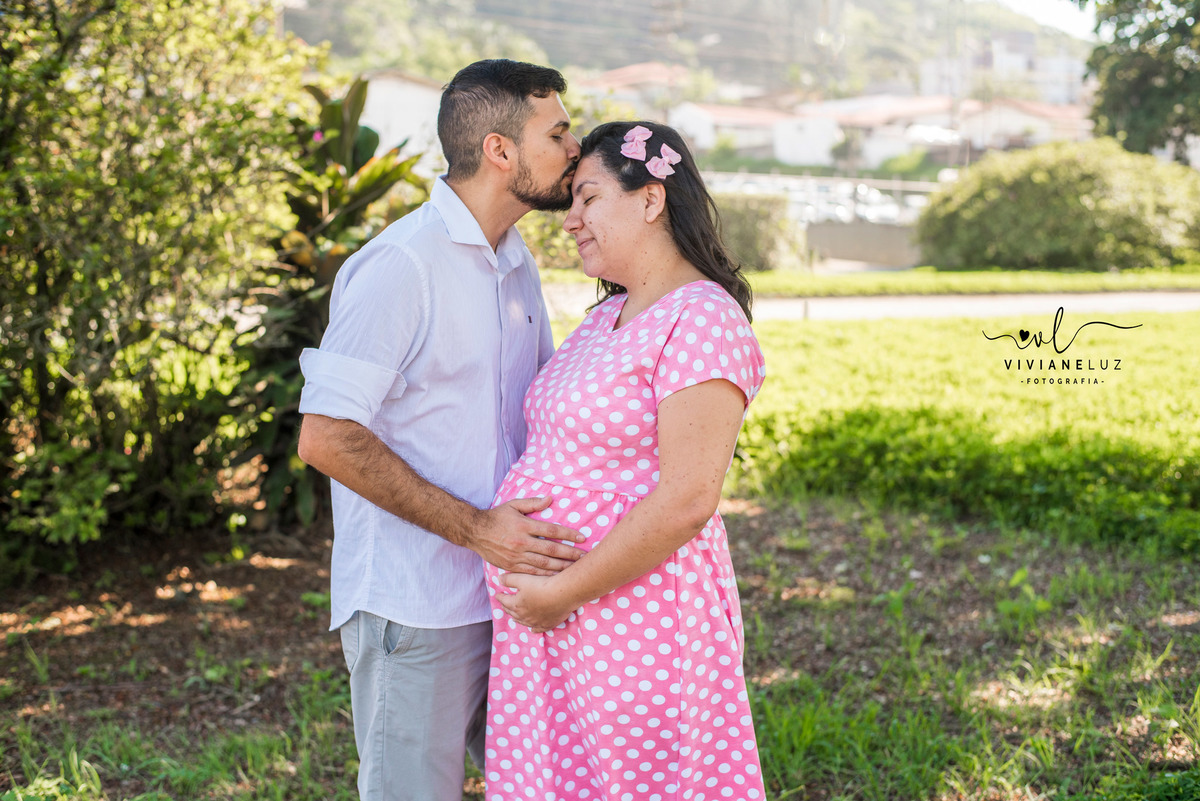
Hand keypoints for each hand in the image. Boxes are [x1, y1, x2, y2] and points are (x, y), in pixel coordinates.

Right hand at [468, 497, 584, 575]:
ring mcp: (516, 556)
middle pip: (551, 550)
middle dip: (570, 554)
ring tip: (576, 569)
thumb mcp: (513, 505)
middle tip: (585, 557)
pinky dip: (546, 576)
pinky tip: (557, 577)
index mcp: (524, 526)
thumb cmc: (496, 517)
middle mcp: (521, 542)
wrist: (474, 532)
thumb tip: (551, 499)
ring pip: (544, 565)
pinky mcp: (512, 566)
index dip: (569, 535)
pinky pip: (532, 573)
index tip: (582, 538)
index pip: (551, 531)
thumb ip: (533, 503)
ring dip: (562, 567)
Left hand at [497, 572, 577, 632]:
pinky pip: (538, 629)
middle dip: (507, 607)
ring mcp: (536, 622)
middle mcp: (524, 616)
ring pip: (523, 622)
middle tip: (504, 604)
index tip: (497, 594)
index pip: (504, 601)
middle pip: (512, 612)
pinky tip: (532, 629)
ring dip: (517, 619)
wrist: (563, 594)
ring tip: (513, 617)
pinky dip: (533, 629)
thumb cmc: (542, 585)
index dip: (500, 597)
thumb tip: (499, 579)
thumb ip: (509, 579)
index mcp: (516, 605)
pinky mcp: (547, 624)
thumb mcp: (522, 579)